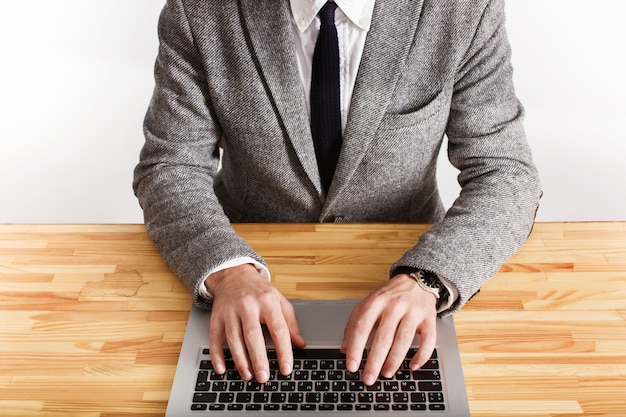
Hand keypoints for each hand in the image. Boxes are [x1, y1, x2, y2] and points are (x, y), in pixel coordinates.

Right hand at [206, 264, 305, 382]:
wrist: (234, 275)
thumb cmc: (259, 291)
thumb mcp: (279, 301)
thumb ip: (290, 323)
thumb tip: (300, 344)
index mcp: (267, 301)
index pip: (278, 329)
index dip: (283, 350)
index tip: (286, 368)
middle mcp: (248, 305)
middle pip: (252, 334)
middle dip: (258, 358)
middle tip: (264, 377)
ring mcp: (230, 311)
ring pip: (233, 338)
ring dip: (240, 359)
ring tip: (247, 375)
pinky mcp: (216, 317)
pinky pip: (214, 337)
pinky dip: (216, 354)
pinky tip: (221, 368)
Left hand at [341, 274, 436, 385]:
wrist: (417, 281)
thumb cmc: (390, 296)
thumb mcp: (368, 304)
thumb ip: (354, 324)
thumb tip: (344, 349)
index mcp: (376, 302)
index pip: (362, 326)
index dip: (355, 348)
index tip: (352, 366)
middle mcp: (394, 306)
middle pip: (383, 337)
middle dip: (374, 361)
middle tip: (368, 378)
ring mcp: (413, 312)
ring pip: (404, 340)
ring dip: (394, 360)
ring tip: (386, 373)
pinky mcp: (429, 318)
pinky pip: (428, 340)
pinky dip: (421, 355)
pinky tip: (413, 366)